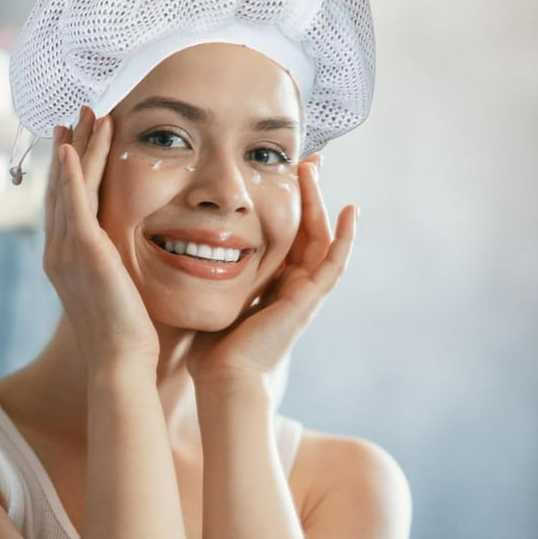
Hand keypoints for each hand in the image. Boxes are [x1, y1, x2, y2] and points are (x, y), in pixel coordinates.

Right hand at [43, 106, 158, 371]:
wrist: (121, 361)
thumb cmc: (130, 334)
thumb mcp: (120, 291)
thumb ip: (119, 266)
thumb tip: (138, 255)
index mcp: (67, 261)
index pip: (65, 205)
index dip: (67, 172)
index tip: (73, 142)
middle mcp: (59, 251)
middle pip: (60, 188)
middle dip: (68, 149)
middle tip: (72, 116)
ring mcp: (66, 250)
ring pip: (68, 187)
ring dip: (76, 148)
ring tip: (84, 114)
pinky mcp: (83, 251)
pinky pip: (73, 202)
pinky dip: (70, 173)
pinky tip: (70, 147)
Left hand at [189, 157, 356, 397]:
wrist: (222, 377)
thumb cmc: (211, 346)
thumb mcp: (211, 296)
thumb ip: (207, 274)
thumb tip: (185, 248)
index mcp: (271, 284)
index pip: (284, 235)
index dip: (286, 206)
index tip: (281, 175)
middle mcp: (291, 286)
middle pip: (307, 230)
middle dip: (307, 195)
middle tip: (308, 162)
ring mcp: (304, 293)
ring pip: (321, 238)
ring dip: (320, 203)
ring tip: (316, 169)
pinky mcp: (310, 300)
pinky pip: (335, 263)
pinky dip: (346, 238)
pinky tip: (351, 210)